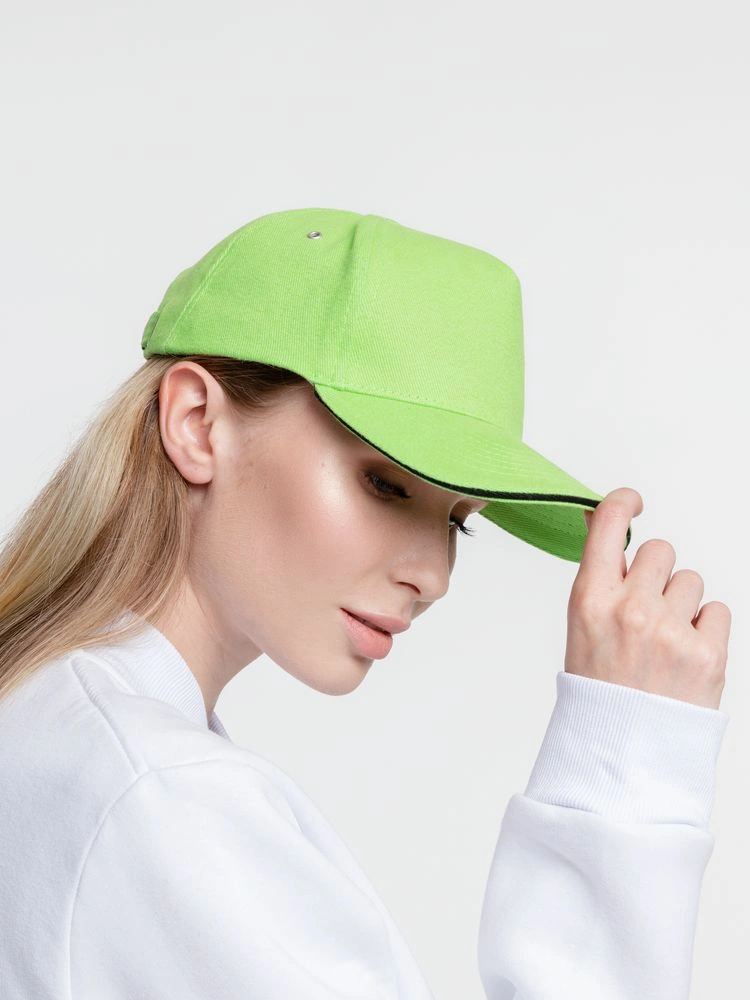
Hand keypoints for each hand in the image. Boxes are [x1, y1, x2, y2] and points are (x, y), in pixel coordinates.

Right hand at [564, 487, 730, 709]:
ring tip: (664, 640)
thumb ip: (599, 576)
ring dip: (681, 603)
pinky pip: (716, 610)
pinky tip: (685, 654)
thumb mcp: (582, 626)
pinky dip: (705, 628)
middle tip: (646, 610)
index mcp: (590, 600)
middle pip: (659, 551)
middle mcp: (630, 609)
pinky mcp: (707, 653)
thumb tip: (605, 525)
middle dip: (656, 574)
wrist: (621, 752)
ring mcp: (671, 630)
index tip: (633, 502)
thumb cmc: (599, 688)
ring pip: (690, 581)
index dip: (623, 502)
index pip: (608, 525)